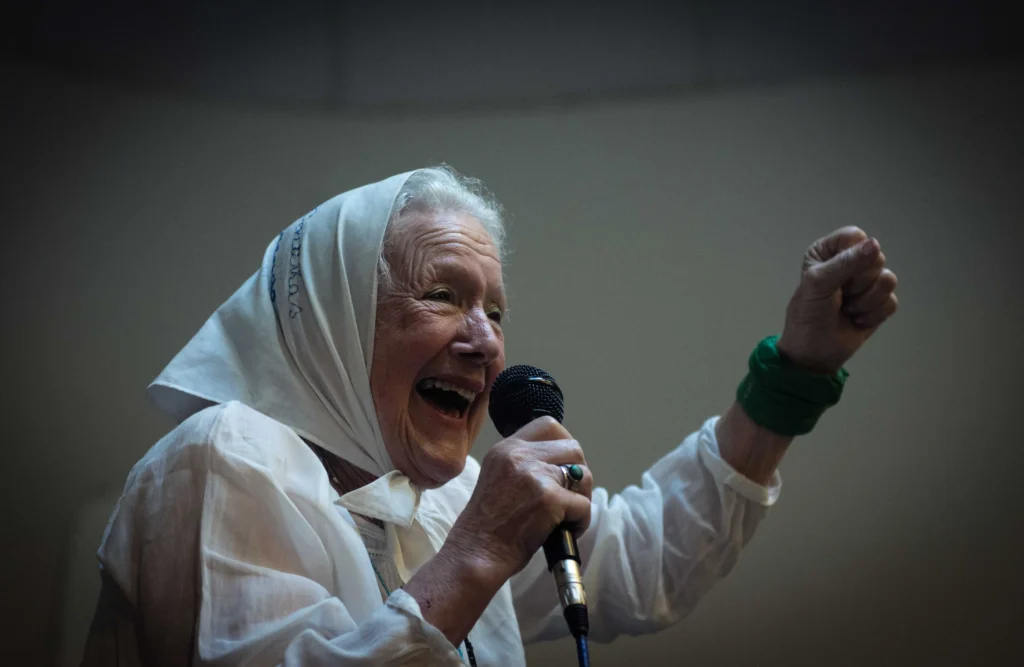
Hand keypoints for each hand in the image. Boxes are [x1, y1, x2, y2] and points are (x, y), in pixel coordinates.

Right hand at [446, 416, 592, 581]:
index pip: (548, 425)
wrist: (475, 554)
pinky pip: (584, 505)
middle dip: (578, 473)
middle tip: (570, 496)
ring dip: (582, 497)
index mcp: (506, 448)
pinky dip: (581, 522)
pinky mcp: (548, 498)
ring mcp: (535, 475)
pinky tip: (566, 532)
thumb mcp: (497, 478)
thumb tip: (563, 465)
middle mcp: (519, 455)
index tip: (564, 466)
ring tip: (568, 517)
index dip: (564, 444)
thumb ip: (524, 465)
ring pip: (583, 475)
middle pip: (572, 448)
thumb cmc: (487, 526)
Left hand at [777, 226, 898, 374]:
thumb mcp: (818, 284)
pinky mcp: (879, 303)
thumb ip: (845, 263)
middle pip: (875, 257)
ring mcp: (867, 283)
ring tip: (846, 309)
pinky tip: (856, 320)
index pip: (855, 236)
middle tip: (839, 296)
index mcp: (829, 250)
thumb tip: (874, 245)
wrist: (813, 353)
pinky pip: (891, 301)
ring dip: (865, 301)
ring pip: (888, 279)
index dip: (850, 257)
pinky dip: (873, 315)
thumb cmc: (808, 315)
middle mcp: (849, 262)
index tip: (835, 276)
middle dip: (858, 283)